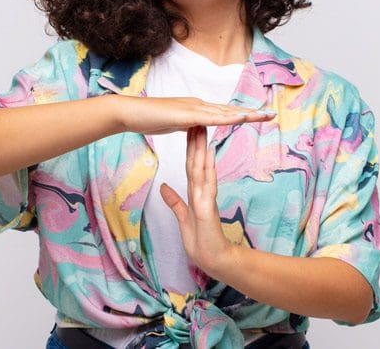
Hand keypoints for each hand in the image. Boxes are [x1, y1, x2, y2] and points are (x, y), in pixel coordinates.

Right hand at [116, 95, 274, 135]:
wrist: (129, 112)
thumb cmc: (147, 118)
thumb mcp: (173, 124)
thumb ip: (186, 125)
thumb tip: (196, 127)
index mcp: (196, 109)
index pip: (224, 113)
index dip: (242, 115)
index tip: (258, 116)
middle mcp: (198, 105)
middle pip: (230, 110)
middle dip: (251, 113)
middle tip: (272, 114)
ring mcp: (193, 108)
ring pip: (225, 112)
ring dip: (246, 114)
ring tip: (264, 115)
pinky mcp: (187, 115)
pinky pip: (212, 118)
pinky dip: (228, 118)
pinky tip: (241, 118)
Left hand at [159, 125, 237, 275]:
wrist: (215, 261)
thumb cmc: (202, 243)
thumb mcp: (183, 219)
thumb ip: (175, 202)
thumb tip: (163, 187)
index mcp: (195, 193)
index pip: (191, 165)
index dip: (189, 147)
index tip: (189, 129)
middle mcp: (202, 192)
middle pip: (197, 162)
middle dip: (196, 141)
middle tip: (197, 118)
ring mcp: (206, 198)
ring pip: (202, 168)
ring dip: (201, 149)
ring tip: (202, 129)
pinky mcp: (207, 208)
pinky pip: (207, 185)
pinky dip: (207, 169)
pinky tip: (208, 155)